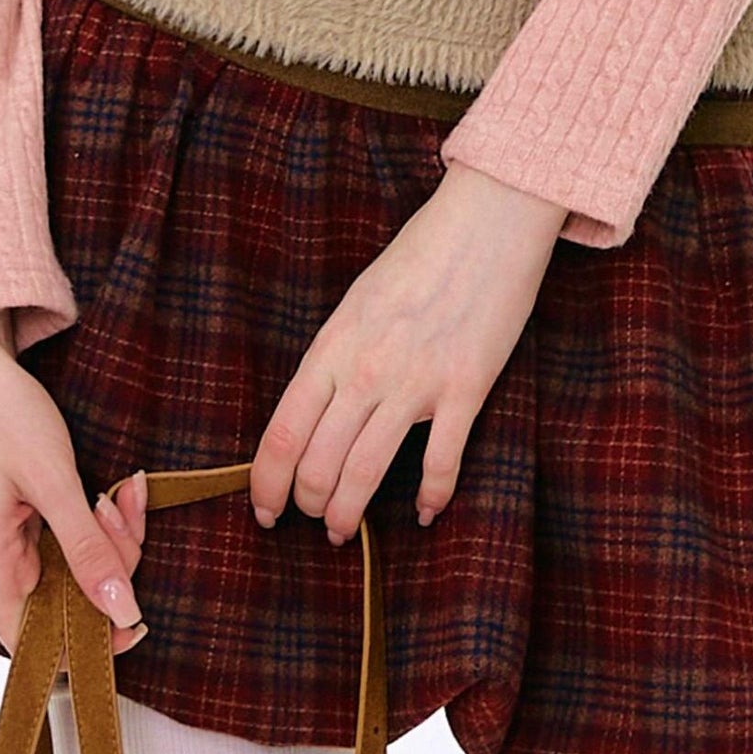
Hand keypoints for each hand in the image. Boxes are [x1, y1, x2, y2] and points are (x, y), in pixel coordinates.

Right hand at [0, 310, 151, 656]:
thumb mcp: (52, 481)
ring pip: (73, 569)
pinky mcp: (15, 523)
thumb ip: (87, 551)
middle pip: (66, 602)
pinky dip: (93, 520)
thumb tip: (122, 612)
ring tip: (121, 489)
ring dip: (109, 535)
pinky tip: (113, 490)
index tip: (137, 617)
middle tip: (124, 505)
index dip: (89, 642)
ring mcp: (2, 546)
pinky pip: (64, 541)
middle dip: (112, 561)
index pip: (38, 646)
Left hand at [247, 161, 567, 543]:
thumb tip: (319, 408)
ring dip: (350, 514)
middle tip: (314, 518)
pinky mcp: (465, 389)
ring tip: (346, 531)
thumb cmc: (421, 254)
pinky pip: (440, 463)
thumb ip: (337, 355)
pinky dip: (430, 498)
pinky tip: (424, 513)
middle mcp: (366, 371)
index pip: (283, 434)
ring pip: (366, 473)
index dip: (266, 484)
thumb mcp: (359, 301)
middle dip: (310, 505)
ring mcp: (416, 383)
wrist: (487, 222)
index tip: (265, 510)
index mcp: (333, 346)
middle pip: (319, 464)